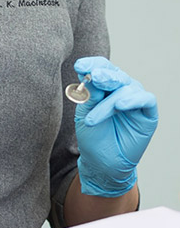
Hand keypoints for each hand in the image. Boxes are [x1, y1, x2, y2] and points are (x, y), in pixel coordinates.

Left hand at [73, 56, 157, 196]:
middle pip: (115, 74)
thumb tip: (91, 76)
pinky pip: (146, 99)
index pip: (100, 67)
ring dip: (108, 103)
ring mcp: (134, 99)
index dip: (91, 64)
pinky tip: (121, 105)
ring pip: (126, 88)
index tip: (79, 66)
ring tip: (92, 119)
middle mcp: (120, 89)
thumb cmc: (93, 137)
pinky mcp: (148, 113)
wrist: (102, 163)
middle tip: (94, 77)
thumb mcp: (85, 114)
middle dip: (103, 75)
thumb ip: (90, 96)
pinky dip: (134, 99)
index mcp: (104, 85)